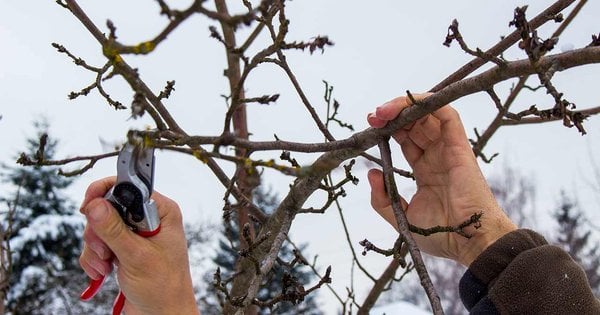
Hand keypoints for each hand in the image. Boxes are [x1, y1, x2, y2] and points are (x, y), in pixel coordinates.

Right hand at [79, 177, 198, 314]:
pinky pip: (98, 244)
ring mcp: (135, 235)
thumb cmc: (164, 288)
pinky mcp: (123, 250)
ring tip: (106, 266)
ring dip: (96, 249)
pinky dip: (95, 259)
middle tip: (104, 250)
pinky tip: (103, 272)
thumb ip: (114, 230)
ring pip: (100, 227)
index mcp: (162, 212)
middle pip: (109, 206)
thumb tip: (96, 205)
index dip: (105, 192)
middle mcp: (149, 220)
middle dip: (99, 231)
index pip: (130, 186)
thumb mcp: (136, 256)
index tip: (88, 205)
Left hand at [367, 94, 515, 265]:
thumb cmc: (441, 235)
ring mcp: (448, 150)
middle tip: (372, 117)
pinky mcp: (460, 146)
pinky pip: (447, 115)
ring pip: (428, 114)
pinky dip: (429, 102)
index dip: (387, 130)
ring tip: (382, 112)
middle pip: (413, 123)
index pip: (405, 139)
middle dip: (391, 115)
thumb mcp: (401, 218)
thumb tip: (372, 173)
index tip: (369, 128)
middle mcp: (436, 156)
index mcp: (425, 171)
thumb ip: (383, 198)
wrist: (468, 244)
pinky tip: (407, 104)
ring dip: (404, 106)